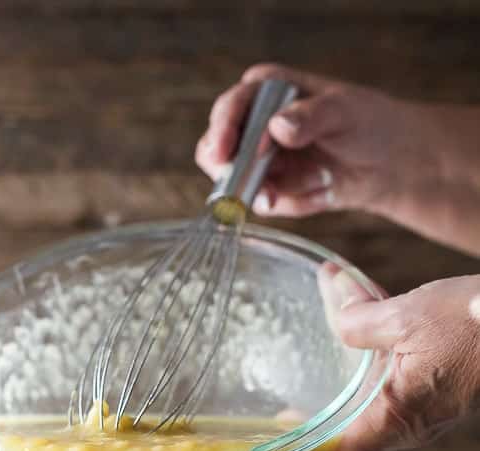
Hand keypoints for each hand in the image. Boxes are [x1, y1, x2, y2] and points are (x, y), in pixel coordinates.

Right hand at [196, 63, 479, 254]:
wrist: (388, 162)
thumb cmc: (369, 123)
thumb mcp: (343, 112)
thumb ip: (310, 116)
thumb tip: (278, 127)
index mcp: (267, 92)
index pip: (231, 107)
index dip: (222, 130)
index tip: (224, 154)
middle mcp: (254, 125)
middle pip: (216, 149)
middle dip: (229, 171)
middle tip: (247, 185)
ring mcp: (258, 160)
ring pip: (235, 183)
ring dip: (264, 192)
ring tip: (305, 186)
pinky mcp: (270, 189)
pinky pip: (264, 203)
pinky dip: (287, 203)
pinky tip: (319, 192)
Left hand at [247, 271, 479, 450]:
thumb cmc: (475, 321)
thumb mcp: (407, 314)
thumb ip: (360, 315)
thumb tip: (331, 293)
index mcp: (390, 421)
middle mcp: (402, 433)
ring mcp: (416, 423)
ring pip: (355, 440)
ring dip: (318, 438)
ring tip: (281, 421)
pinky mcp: (425, 407)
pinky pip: (374, 421)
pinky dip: (343, 416)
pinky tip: (321, 394)